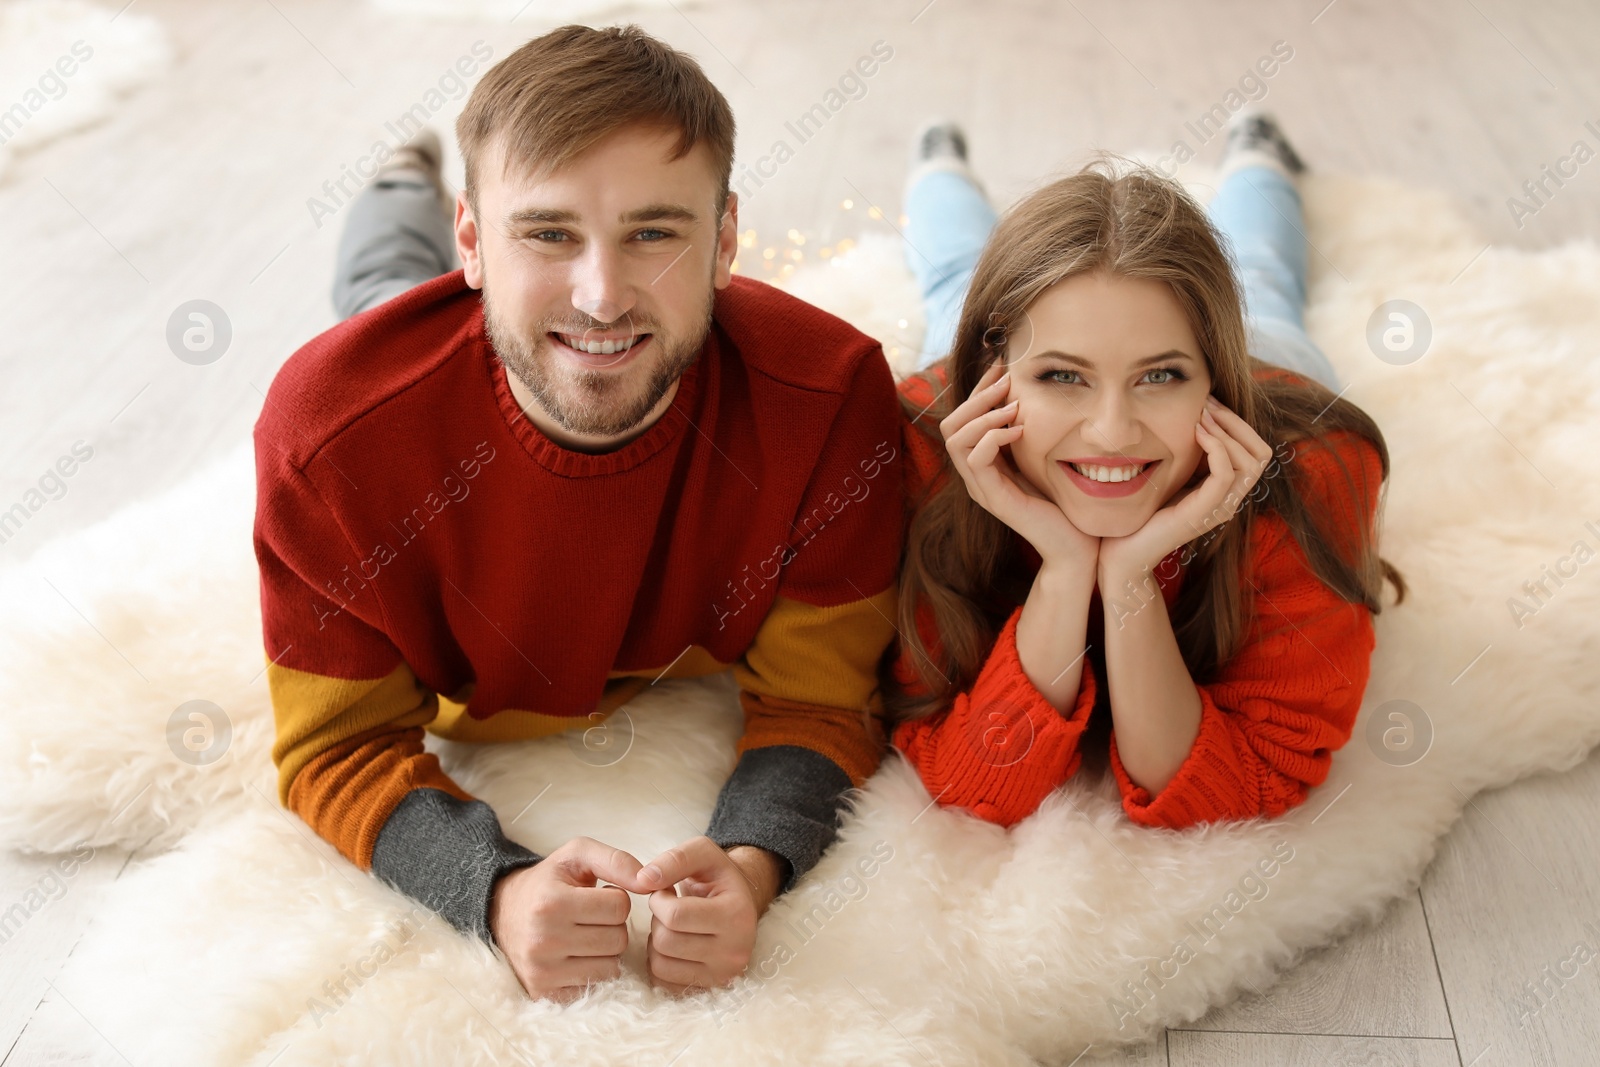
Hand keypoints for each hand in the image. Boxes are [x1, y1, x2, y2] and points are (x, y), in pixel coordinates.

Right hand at [488, 836, 641, 1002]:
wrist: (505, 912)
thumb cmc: (549, 881)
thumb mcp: (578, 855)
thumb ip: (617, 861)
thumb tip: (648, 882)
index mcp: (551, 902)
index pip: (619, 906)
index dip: (616, 898)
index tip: (598, 896)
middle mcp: (543, 940)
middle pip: (618, 939)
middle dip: (613, 926)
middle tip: (591, 917)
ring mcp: (543, 971)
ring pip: (612, 966)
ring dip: (607, 950)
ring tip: (585, 934)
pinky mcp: (545, 993)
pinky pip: (597, 986)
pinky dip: (595, 970)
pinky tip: (578, 955)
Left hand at [634, 836, 772, 995]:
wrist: (739, 903)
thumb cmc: (717, 876)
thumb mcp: (703, 853)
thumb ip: (674, 859)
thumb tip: (642, 880)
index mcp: (737, 914)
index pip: (675, 916)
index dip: (658, 900)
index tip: (665, 891)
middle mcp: (735, 951)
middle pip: (665, 941)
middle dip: (657, 920)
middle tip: (669, 908)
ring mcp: (723, 975)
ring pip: (660, 964)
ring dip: (656, 941)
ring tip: (673, 926)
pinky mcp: (709, 989)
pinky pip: (663, 982)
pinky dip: (660, 961)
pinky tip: (674, 944)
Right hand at [940, 357, 1099, 571]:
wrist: (1077, 546)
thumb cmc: (1065, 503)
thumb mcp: (1043, 458)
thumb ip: (1029, 433)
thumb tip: (1030, 393)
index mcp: (984, 465)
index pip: (962, 419)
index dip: (978, 389)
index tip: (1002, 366)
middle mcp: (975, 476)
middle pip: (950, 425)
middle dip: (977, 396)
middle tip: (1007, 380)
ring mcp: (981, 488)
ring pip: (955, 439)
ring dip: (984, 415)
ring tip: (1013, 407)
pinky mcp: (994, 498)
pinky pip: (977, 458)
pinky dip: (995, 436)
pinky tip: (1021, 430)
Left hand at [1097, 395, 1273, 581]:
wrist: (1122, 550)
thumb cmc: (1142, 511)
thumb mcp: (1173, 475)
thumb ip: (1190, 454)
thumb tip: (1197, 416)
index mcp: (1225, 491)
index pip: (1256, 451)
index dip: (1238, 424)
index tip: (1210, 405)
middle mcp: (1228, 500)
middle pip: (1261, 454)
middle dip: (1236, 423)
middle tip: (1207, 405)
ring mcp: (1218, 509)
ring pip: (1250, 463)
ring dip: (1226, 432)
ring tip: (1200, 417)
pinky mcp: (1202, 514)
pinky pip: (1224, 475)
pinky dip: (1215, 448)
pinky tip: (1196, 433)